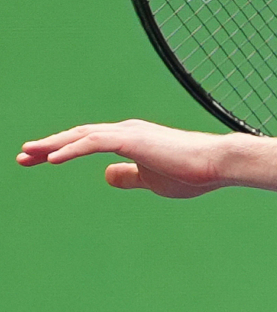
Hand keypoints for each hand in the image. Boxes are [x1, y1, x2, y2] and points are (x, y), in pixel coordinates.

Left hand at [18, 119, 231, 198]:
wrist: (217, 164)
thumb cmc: (192, 173)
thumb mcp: (152, 180)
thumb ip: (129, 176)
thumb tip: (106, 175)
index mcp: (131, 139)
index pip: (88, 142)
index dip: (62, 150)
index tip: (39, 160)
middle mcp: (126, 131)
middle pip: (78, 135)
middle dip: (49, 146)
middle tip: (23, 157)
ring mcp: (129, 133)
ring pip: (81, 136)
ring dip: (53, 145)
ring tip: (28, 154)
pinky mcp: (133, 140)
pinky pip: (94, 143)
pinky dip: (71, 149)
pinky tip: (52, 159)